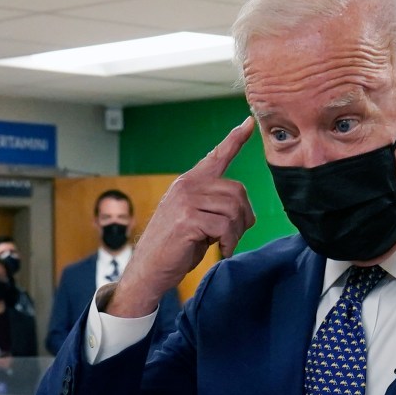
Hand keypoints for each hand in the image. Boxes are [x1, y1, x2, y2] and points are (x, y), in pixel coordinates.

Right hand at [110, 120, 254, 317]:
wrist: (148, 270)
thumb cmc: (173, 249)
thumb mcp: (195, 220)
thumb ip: (213, 207)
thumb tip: (244, 211)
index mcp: (188, 183)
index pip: (215, 157)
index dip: (234, 140)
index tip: (247, 123)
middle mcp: (187, 186)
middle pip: (237, 190)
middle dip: (243, 217)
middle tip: (232, 237)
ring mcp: (186, 201)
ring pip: (233, 209)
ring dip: (236, 232)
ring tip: (224, 244)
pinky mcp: (188, 220)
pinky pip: (225, 226)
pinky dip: (229, 242)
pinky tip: (221, 250)